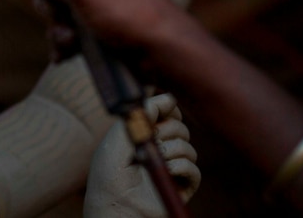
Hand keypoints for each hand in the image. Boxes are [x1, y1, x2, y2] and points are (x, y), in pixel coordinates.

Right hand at [16, 0, 195, 54]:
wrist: (165, 59)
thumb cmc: (136, 15)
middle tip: (56, 5)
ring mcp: (102, 1)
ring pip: (59, 4)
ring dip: (58, 23)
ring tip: (70, 35)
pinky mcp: (99, 27)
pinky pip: (68, 27)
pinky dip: (65, 40)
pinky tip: (67, 51)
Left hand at [84, 93, 199, 216]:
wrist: (115, 205)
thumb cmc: (109, 174)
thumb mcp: (117, 138)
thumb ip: (139, 116)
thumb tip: (164, 97)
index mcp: (142, 135)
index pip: (165, 112)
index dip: (167, 107)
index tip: (164, 108)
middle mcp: (159, 148)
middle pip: (179, 126)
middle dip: (165, 130)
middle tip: (150, 141)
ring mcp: (171, 167)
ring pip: (187, 145)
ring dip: (171, 149)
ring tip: (153, 161)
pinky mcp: (182, 185)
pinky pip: (194, 168)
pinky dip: (181, 166)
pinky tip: (167, 170)